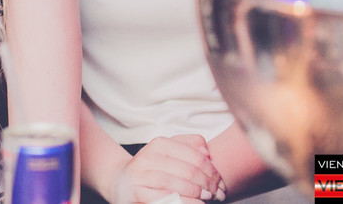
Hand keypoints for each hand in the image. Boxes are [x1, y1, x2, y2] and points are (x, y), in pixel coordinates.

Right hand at [109, 135, 226, 203]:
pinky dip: (184, 202)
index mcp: (159, 144)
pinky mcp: (137, 193)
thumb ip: (189, 144)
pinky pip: (166, 198)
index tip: (221, 182)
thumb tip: (207, 151)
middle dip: (209, 185)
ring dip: (198, 194)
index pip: (195, 157)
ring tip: (208, 199)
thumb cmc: (151, 168)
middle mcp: (148, 157)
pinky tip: (195, 203)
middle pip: (188, 171)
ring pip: (177, 185)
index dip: (213, 171)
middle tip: (219, 194)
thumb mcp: (167, 151)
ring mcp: (141, 176)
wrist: (121, 182)